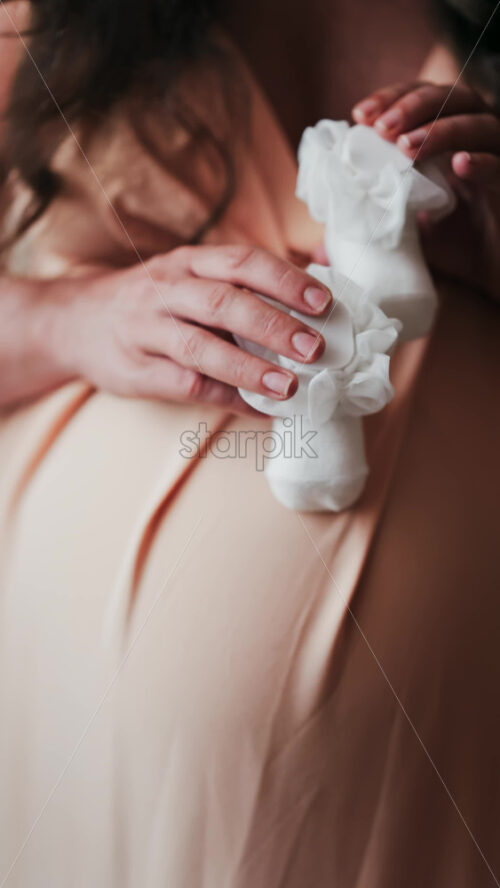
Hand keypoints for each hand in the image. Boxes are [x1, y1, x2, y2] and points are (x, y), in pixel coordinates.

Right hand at [56, 245, 331, 412]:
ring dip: (250, 369)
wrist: (75, 323)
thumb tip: (319, 285)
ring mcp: (148, 331)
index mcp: (188, 263)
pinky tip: (262, 410)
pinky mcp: (138, 371)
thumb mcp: (189, 277)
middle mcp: (166, 290)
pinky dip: (228, 399)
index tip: (324, 302)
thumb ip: (241, 284)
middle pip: (223, 302)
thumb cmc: (152, 302)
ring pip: (201, 347)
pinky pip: (187, 386)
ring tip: (290, 386)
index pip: (242, 262)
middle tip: (316, 348)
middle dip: (274, 325)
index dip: (285, 280)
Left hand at [351, 82, 499, 295]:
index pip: (420, 98)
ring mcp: (497, 159)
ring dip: (441, 129)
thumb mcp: (405, 236)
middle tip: (382, 128)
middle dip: (412, 106)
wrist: (494, 277)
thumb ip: (368, 232)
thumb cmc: (453, 249)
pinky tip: (461, 166)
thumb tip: (319, 249)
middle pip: (450, 96)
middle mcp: (474, 139)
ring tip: (408, 146)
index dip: (391, 99)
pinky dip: (483, 162)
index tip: (359, 115)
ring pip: (479, 123)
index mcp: (447, 139)